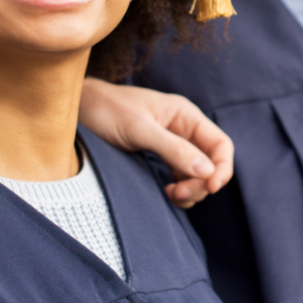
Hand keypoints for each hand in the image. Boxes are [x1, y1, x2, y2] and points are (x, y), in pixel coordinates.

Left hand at [79, 78, 233, 208]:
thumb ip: (173, 149)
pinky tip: (167, 192)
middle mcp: (183, 128)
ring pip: (197, 173)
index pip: (220, 144)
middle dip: (201, 183)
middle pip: (210, 162)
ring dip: (191, 189)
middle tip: (178, 194)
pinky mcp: (159, 155)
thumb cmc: (108, 110)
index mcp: (185, 115)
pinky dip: (180, 188)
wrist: (81, 109)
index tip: (210, 188)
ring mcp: (172, 143)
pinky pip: (181, 176)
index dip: (222, 168)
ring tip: (170, 194)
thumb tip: (206, 171)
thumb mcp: (140, 129)